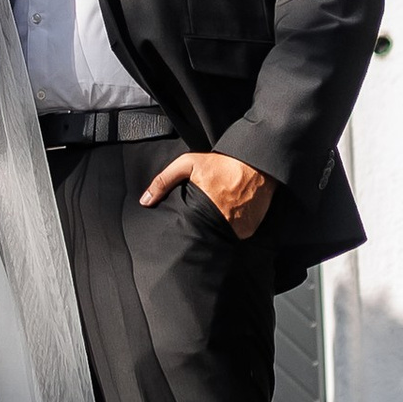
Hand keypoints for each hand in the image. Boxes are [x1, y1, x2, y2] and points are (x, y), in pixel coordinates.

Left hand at [141, 148, 273, 236]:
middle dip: (201, 231)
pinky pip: (238, 235)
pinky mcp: (251, 230)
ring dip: (219, 230)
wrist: (258, 164)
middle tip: (202, 220)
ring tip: (219, 215)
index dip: (186, 231)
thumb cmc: (222, 163)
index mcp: (205, 210)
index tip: (184, 228)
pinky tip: (232, 215)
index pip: (190, 232)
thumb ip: (164, 181)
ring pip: (222, 238)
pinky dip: (233, 228)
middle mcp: (223, 223)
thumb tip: (144, 201)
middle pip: (206, 236)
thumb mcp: (188, 164)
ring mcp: (239, 229)